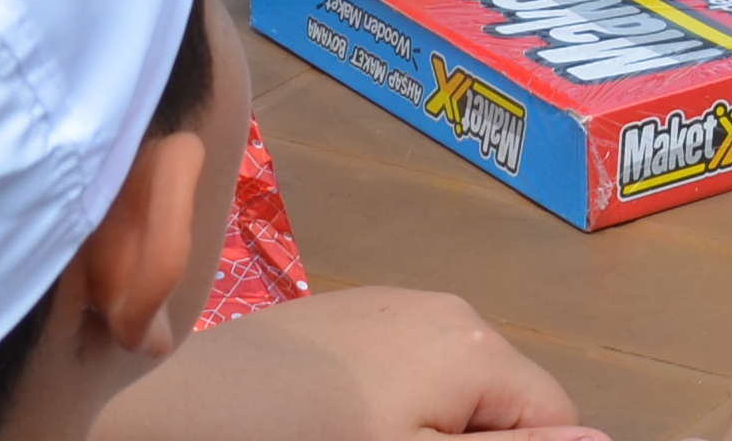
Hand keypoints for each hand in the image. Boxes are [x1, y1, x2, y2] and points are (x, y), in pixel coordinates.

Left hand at [127, 287, 605, 440]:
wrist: (175, 412)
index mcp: (477, 344)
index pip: (556, 414)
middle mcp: (447, 306)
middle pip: (504, 398)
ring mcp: (390, 303)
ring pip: (451, 383)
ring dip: (431, 427)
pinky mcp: (343, 314)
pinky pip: (402, 365)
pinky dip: (389, 404)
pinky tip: (334, 429)